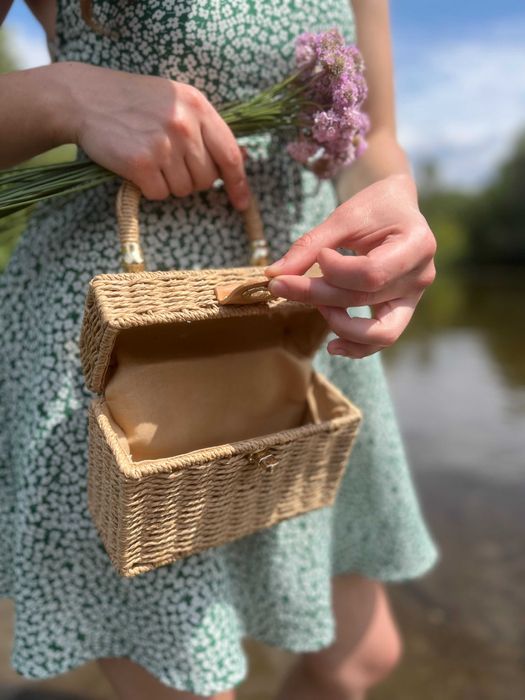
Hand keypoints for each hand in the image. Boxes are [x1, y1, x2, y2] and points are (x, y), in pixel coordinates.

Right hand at [57, 62, 248, 207]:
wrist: (86, 98)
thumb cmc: (135, 102)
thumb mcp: (177, 101)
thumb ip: (207, 128)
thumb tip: (242, 160)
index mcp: (198, 106)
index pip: (230, 154)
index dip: (238, 183)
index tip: (242, 202)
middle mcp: (184, 125)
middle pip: (206, 178)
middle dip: (192, 179)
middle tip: (170, 163)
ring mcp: (163, 145)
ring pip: (183, 189)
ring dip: (169, 184)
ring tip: (151, 159)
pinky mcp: (141, 163)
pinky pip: (160, 194)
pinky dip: (150, 188)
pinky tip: (138, 167)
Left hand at [265, 174, 435, 357]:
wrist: (396, 208)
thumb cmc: (374, 207)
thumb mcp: (344, 217)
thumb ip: (311, 245)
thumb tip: (275, 274)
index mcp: (416, 245)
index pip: (371, 273)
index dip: (336, 271)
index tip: (319, 255)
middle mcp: (421, 277)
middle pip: (366, 299)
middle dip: (319, 295)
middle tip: (281, 285)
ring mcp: (413, 298)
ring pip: (381, 332)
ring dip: (341, 326)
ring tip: (315, 308)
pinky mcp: (400, 310)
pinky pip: (382, 338)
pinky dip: (356, 345)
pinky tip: (332, 346)